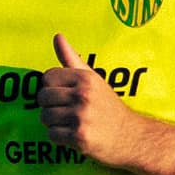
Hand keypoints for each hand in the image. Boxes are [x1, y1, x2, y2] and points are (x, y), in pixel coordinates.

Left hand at [35, 32, 143, 166]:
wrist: (131, 136)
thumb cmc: (108, 107)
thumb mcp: (93, 79)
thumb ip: (72, 58)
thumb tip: (57, 36)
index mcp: (85, 78)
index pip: (48, 77)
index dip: (52, 88)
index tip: (64, 96)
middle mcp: (83, 95)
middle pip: (43, 97)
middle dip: (50, 107)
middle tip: (66, 113)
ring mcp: (81, 117)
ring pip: (45, 117)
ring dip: (53, 124)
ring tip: (70, 124)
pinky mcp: (79, 137)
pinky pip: (52, 135)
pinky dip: (59, 139)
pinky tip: (73, 136)